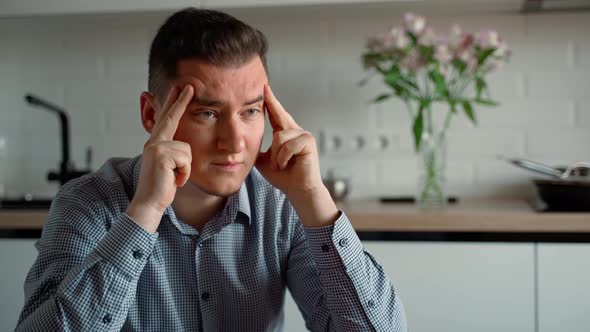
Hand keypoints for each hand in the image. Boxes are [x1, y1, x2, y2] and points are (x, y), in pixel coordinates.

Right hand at [127, 85, 193, 232]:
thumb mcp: (171, 167)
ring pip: (187, 150)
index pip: (167, 120)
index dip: (174, 104)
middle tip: (190, 85)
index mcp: (156, 144)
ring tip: (175, 177)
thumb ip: (174, 154)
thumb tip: (183, 147)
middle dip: (180, 101)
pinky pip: (186, 160)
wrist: (150, 203)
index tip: (181, 89)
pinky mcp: (161, 156)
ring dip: (186, 168)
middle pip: (171, 118)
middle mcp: (154, 142)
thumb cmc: (162, 188)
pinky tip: (175, 180)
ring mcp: (156, 148)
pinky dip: (184, 173)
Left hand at [256, 85, 322, 197]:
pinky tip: (287, 165)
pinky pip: (287, 145)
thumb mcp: (265, 161)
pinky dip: (282, 158)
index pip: (276, 114)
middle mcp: (296, 131)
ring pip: (279, 136)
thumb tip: (243, 144)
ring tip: (280, 165)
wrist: (298, 190)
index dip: (270, 102)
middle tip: (264, 87)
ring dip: (276, 156)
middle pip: (279, 115)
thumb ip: (258, 149)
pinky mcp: (308, 142)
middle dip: (271, 102)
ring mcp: (304, 135)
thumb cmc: (284, 177)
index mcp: (286, 134)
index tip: (264, 88)